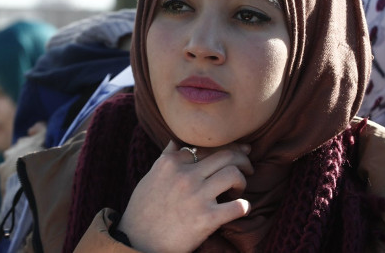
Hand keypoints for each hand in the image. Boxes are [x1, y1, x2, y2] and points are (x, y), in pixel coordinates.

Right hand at [117, 141, 252, 252]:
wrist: (137, 243)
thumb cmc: (143, 211)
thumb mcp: (150, 177)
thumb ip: (166, 158)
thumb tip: (176, 141)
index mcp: (171, 163)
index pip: (206, 146)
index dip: (224, 148)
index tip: (234, 154)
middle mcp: (185, 175)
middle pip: (226, 155)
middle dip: (242, 158)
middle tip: (247, 167)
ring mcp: (196, 196)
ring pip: (233, 174)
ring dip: (242, 181)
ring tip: (238, 190)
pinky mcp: (206, 219)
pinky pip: (237, 207)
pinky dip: (244, 206)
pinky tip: (242, 208)